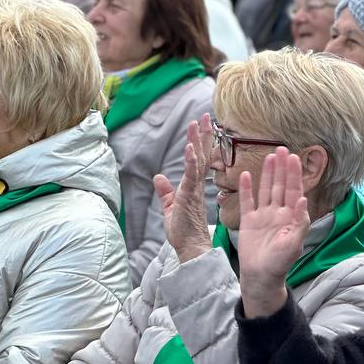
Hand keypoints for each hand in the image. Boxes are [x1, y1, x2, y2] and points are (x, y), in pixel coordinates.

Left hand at [153, 114, 214, 263]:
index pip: (197, 159)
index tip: (201, 125)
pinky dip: (191, 161)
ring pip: (198, 160)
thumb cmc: (183, 231)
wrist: (189, 247)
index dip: (199, 141)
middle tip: (205, 116)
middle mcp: (197, 185)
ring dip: (198, 141)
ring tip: (198, 123)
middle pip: (201, 154)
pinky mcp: (190, 196)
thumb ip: (165, 191)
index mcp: (193, 186)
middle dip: (203, 135)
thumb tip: (158, 177)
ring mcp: (195, 189)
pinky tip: (190, 148)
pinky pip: (192, 175)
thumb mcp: (169, 207)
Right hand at [238, 148, 308, 318]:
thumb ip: (299, 222)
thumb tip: (303, 200)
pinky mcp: (248, 222)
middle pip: (281, 186)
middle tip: (282, 148)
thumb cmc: (280, 263)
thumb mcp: (294, 244)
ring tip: (269, 156)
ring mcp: (262, 216)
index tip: (294, 157)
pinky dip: (246, 188)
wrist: (260, 277)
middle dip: (282, 168)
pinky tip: (245, 175)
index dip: (294, 174)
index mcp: (290, 217)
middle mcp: (277, 213)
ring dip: (268, 173)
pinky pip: (247, 201)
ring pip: (266, 189)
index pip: (294, 190)